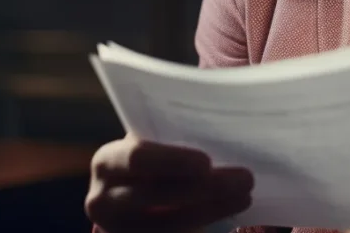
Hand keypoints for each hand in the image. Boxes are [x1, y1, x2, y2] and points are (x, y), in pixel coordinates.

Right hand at [85, 136, 254, 232]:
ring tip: (245, 195)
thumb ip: (167, 137)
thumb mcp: (147, 146)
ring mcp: (118, 229)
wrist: (123, 198)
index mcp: (107, 161)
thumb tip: (221, 126)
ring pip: (171, 223)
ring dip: (214, 208)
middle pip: (157, 194)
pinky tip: (229, 208)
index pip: (137, 158)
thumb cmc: (147, 161)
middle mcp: (104, 199)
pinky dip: (207, 221)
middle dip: (205, 187)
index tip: (206, 162)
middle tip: (245, 178)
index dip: (172, 160)